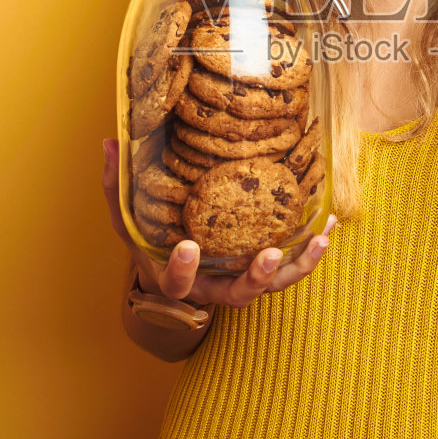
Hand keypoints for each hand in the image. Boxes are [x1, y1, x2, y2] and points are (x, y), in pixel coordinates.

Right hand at [100, 138, 336, 307]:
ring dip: (297, 266)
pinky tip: (328, 225)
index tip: (189, 247)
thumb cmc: (152, 241)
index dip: (184, 270)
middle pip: (238, 295)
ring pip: (273, 286)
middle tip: (266, 256)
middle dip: (253, 278)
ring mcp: (241, 282)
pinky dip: (310, 249)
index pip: (178, 283)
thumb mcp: (130, 218)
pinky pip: (291, 267)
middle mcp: (213, 288)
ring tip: (318, 238)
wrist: (175, 271)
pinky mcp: (264, 271)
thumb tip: (110, 142)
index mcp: (177, 279)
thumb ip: (118, 186)